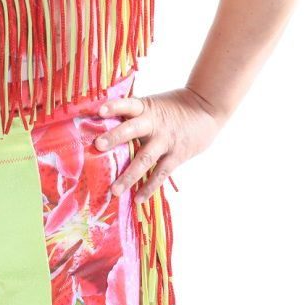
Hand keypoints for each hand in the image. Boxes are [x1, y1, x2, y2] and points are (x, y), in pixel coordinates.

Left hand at [95, 87, 222, 203]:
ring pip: (145, 158)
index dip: (115, 106)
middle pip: (132, 129)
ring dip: (129, 175)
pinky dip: (149, 187)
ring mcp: (165, 141)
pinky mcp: (176, 156)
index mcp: (146, 108)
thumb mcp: (153, 104)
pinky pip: (160, 174)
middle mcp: (154, 124)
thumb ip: (134, 113)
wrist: (205, 109)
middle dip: (115, 137)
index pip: (128, 104)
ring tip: (114, 190)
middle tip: (98, 145)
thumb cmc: (173, 107)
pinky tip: (137, 199)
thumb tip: (105, 121)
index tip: (100, 110)